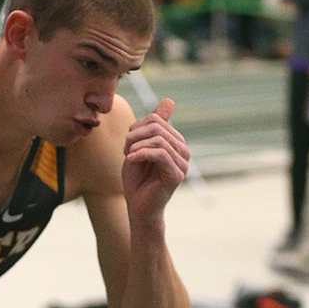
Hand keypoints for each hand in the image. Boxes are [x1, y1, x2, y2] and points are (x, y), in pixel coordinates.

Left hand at [122, 99, 189, 221]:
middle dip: (135, 136)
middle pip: (157, 127)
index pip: (156, 120)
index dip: (136, 128)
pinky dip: (141, 154)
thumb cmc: (137, 179)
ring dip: (136, 146)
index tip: (127, 143)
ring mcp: (182, 163)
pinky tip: (131, 160)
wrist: (137, 207)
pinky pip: (160, 154)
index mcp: (175, 142)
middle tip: (125, 150)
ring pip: (159, 139)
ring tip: (128, 156)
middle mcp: (183, 151)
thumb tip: (170, 100)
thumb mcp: (140, 147)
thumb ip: (152, 126)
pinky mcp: (176, 175)